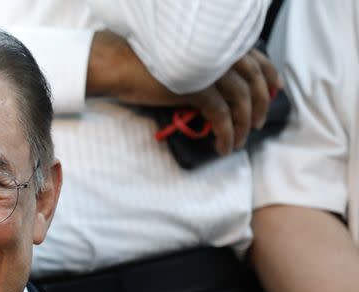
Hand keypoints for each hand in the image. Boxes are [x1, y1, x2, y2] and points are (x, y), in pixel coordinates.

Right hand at [87, 31, 282, 155]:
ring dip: (243, 127)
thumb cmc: (145, 63)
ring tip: (236, 144)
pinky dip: (226, 135)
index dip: (270, 78)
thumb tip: (220, 89)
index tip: (273, 92)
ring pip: (241, 103)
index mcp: (219, 42)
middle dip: (260, 107)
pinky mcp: (198, 88)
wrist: (120, 64)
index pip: (257, 60)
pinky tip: (222, 147)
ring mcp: (211, 69)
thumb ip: (207, 66)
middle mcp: (220, 51)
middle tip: (255, 126)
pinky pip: (222, 117)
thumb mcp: (184, 59)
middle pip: (254, 83)